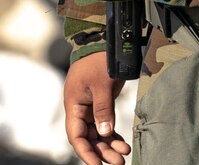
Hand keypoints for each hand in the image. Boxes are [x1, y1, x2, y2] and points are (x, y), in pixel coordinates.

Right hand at [64, 50, 129, 164]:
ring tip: (124, 154)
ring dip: (109, 146)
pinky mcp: (100, 105)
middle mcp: (79, 109)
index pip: (76, 135)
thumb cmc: (98, 61)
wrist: (104, 44)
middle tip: (119, 162)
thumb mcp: (101, 85)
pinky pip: (105, 126)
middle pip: (88, 138)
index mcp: (73, 104)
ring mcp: (90, 108)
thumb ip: (102, 109)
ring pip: (98, 134)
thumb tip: (105, 133)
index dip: (85, 152)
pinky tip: (123, 144)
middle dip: (102, 152)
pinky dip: (113, 136)